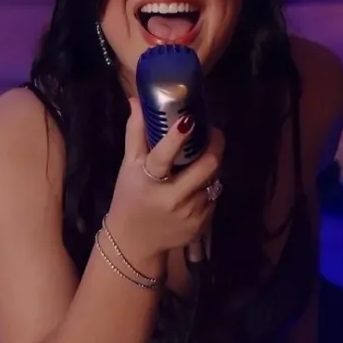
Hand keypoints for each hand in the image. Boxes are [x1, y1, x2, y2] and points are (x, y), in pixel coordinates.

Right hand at [104, 99, 225, 267]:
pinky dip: (207, 189)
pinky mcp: (201, 226)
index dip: (177, 138)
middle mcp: (170, 198)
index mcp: (148, 180)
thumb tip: (137, 101)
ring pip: (213, 180)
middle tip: (213, 134)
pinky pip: (213, 198)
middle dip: (214, 146)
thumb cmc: (130, 197)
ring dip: (209, 169)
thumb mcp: (128, 166)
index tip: (189, 120)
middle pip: (206, 167)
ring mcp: (189, 214)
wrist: (134, 242)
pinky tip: (194, 190)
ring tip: (198, 166)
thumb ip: (135, 133)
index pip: (163, 156)